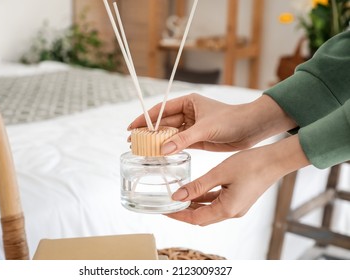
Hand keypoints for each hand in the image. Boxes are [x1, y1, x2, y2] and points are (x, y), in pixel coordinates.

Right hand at [129, 93, 296, 154]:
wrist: (251, 129)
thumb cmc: (231, 120)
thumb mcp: (205, 128)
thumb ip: (183, 139)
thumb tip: (162, 149)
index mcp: (188, 102)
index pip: (160, 110)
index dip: (144, 119)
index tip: (131, 127)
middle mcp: (188, 113)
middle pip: (162, 123)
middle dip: (148, 133)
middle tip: (133, 142)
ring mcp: (192, 127)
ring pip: (169, 135)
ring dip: (157, 142)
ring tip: (142, 150)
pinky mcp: (197, 139)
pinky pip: (179, 144)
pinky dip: (169, 149)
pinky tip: (160, 154)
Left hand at [166, 135, 309, 225]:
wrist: (275, 160)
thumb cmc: (251, 164)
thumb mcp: (219, 173)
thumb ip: (197, 186)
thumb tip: (177, 196)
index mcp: (227, 209)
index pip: (195, 218)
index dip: (178, 215)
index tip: (164, 210)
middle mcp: (232, 213)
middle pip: (201, 218)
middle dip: (183, 212)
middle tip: (168, 203)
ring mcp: (236, 208)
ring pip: (208, 211)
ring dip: (193, 206)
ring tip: (178, 197)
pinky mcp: (239, 201)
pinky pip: (217, 204)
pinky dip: (205, 199)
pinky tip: (195, 191)